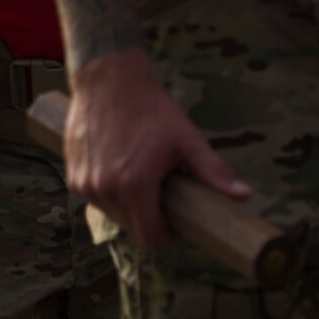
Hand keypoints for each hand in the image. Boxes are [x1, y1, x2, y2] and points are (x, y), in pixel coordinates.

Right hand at [63, 49, 248, 249]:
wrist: (108, 80)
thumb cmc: (151, 108)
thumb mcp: (186, 139)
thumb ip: (213, 171)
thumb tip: (244, 195)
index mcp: (134, 185)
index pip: (151, 237)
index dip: (169, 235)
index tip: (178, 218)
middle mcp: (105, 189)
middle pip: (132, 230)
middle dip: (151, 221)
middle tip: (164, 197)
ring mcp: (85, 185)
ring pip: (113, 216)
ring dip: (130, 209)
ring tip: (143, 181)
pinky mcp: (74, 177)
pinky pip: (96, 201)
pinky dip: (111, 196)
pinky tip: (121, 172)